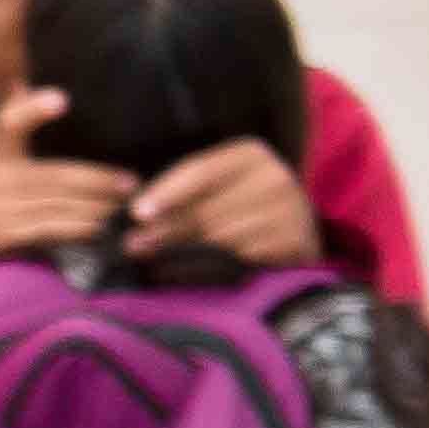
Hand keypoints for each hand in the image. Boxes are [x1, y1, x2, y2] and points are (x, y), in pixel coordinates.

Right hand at [0, 87, 135, 259]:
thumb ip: (21, 124)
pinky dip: (80, 226)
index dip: (31, 110)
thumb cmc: (16, 198)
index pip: (9, 122)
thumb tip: (20, 82)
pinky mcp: (1, 233)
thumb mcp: (16, 163)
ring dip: (97, 205)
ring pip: (59, 202)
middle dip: (98, 179)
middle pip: (55, 173)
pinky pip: (53, 226)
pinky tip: (100, 224)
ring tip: (123, 205)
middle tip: (131, 182)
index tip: (62, 98)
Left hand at [127, 138, 324, 270]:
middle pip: (207, 208)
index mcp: (249, 155)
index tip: (136, 213)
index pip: (200, 172)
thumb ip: (181, 193)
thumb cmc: (239, 205)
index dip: (166, 193)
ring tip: (154, 263)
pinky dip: (210, 268)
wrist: (294, 232)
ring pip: (221, 237)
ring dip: (183, 253)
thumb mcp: (213, 188)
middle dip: (165, 230)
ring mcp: (290, 210)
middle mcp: (274, 176)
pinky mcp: (296, 241)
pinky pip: (242, 258)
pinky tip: (188, 272)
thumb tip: (137, 214)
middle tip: (132, 246)